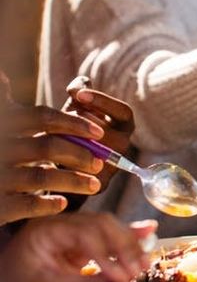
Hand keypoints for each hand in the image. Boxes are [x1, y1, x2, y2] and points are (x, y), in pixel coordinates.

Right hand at [0, 102, 107, 225]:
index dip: (73, 123)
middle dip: (79, 154)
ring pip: (42, 177)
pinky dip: (49, 204)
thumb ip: (0, 105)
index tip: (100, 132)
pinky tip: (64, 203)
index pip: (41, 117)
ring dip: (74, 181)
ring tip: (96, 185)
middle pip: (47, 147)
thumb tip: (3, 76)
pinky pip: (28, 205)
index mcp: (1, 124)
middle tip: (101, 162)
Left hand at [0, 214, 154, 281]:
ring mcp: (72, 235)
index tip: (121, 276)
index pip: (87, 233)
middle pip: (102, 226)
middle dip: (124, 247)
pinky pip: (107, 240)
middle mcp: (61, 226)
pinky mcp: (80, 247)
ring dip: (129, 247)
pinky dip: (126, 240)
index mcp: (46, 230)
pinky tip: (147, 232)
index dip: (108, 254)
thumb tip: (119, 281)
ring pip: (109, 230)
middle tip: (137, 269)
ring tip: (143, 264)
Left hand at [62, 76, 136, 192]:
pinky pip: (87, 174)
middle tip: (62, 119)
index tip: (78, 94)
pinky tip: (52, 156)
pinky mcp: (100, 185)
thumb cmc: (71, 131)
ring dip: (75, 144)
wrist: (64, 166)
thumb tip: (80, 82)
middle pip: (111, 133)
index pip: (123, 111)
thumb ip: (79, 94)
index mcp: (123, 125)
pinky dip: (68, 163)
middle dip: (84, 125)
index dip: (103, 101)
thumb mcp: (75, 110)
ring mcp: (114, 167)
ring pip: (99, 154)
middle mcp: (124, 145)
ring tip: (54, 138)